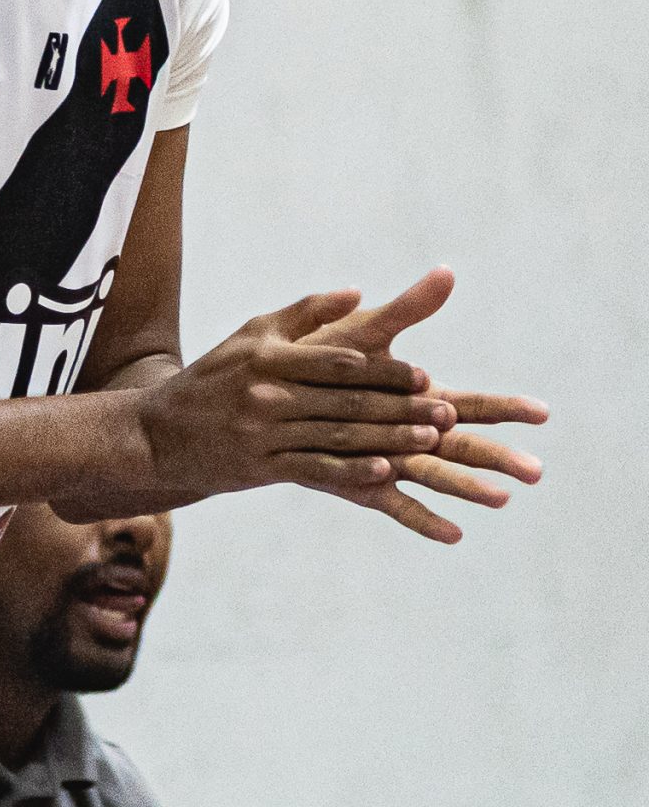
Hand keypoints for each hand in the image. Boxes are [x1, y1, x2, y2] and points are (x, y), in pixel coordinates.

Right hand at [129, 287, 453, 514]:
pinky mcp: (258, 467)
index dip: (385, 371)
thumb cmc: (212, 378)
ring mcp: (262, 433)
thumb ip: (305, 313)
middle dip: (401, 408)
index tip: (425, 376)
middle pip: (347, 401)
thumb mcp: (250, 335)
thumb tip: (358, 294)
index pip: (338, 362)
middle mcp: (266, 394)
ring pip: (337, 436)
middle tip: (447, 413)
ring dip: (389, 440)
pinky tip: (384, 472)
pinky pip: (313, 468)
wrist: (156, 434)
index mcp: (268, 358)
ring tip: (431, 441)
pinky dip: (351, 471)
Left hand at [302, 267, 545, 543]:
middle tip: (537, 471)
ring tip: (502, 499)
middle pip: (462, 443)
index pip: (470, 402)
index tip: (542, 412)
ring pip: (436, 475)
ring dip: (469, 488)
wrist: (264, 392)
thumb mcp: (364, 332)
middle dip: (499, 455)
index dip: (505, 407)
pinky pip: (394, 503)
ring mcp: (387, 458)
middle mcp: (408, 430)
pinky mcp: (360, 481)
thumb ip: (407, 308)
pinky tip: (453, 535)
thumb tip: (447, 271)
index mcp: (415, 396)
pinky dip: (422, 518)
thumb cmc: (318, 359)